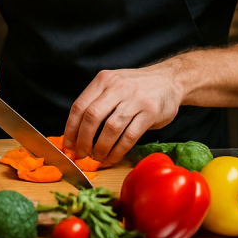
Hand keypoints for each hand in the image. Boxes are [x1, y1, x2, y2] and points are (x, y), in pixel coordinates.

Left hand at [63, 64, 182, 164]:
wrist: (170, 80)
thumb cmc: (137, 86)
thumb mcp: (113, 84)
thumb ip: (97, 101)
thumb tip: (76, 131)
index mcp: (103, 80)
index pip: (79, 106)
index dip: (70, 128)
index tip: (67, 144)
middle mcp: (117, 87)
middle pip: (92, 117)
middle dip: (83, 140)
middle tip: (80, 153)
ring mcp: (135, 99)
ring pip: (111, 128)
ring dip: (101, 147)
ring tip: (98, 157)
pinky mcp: (150, 112)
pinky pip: (130, 136)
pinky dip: (118, 150)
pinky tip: (113, 157)